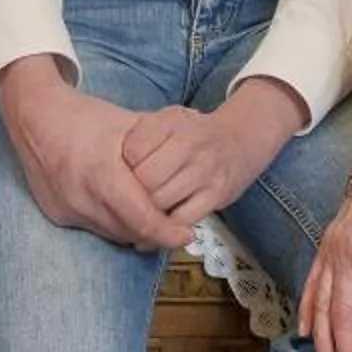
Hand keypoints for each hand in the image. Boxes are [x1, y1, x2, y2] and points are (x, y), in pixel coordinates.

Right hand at [0, 56, 190, 250]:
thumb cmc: (85, 116)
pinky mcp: (56, 214)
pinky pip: (92, 227)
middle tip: (175, 229)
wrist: (34, 115)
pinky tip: (123, 211)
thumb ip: (159, 146)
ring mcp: (66, 209)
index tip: (187, 234)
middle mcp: (82, 198)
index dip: (168, 232)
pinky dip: (111, 224)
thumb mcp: (127, 125)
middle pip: (129, 232)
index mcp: (102, 175)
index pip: (143, 219)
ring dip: (133, 231)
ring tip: (153, 221)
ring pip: (111, 233)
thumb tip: (192, 158)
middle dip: (155, 234)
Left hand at [118, 79, 300, 223]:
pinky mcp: (217, 194)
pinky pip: (181, 221)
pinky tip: (155, 230)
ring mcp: (205, 169)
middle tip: (129, 200)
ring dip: (147, 214)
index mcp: (171, 121)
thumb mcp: (168, 120)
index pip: (132, 151)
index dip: (122, 168)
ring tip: (140, 214)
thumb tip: (110, 168)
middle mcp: (190, 142)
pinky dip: (163, 231)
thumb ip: (141, 135)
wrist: (241, 139)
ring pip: (160, 202)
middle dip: (133, 194)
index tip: (123, 174)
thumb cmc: (195, 133)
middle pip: (144, 180)